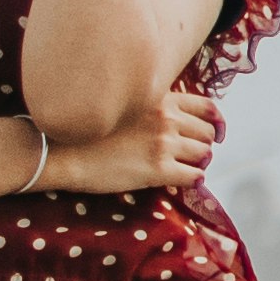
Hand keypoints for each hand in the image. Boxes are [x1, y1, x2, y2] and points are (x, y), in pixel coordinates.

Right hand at [46, 85, 220, 194]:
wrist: (63, 149)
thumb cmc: (87, 128)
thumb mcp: (123, 103)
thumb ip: (149, 105)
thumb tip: (169, 117)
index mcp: (160, 98)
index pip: (206, 106)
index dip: (215, 121)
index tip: (216, 132)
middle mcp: (166, 118)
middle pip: (208, 132)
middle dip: (205, 144)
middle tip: (195, 155)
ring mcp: (164, 143)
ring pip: (204, 154)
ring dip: (199, 163)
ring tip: (188, 168)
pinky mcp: (158, 170)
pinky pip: (194, 176)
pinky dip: (193, 180)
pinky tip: (183, 182)